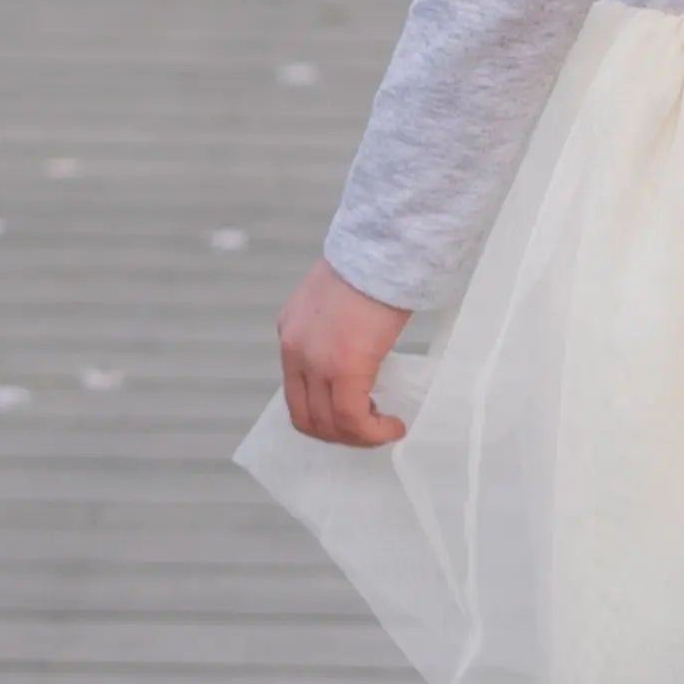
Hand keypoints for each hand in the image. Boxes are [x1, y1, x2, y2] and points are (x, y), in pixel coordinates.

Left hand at [278, 256, 411, 446]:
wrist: (382, 247)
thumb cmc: (372, 263)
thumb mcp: (337, 297)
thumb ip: (334, 326)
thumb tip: (356, 349)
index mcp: (290, 331)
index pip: (295, 391)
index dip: (323, 412)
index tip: (354, 413)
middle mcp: (294, 350)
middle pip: (306, 416)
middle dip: (339, 433)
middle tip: (369, 430)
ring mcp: (316, 362)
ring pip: (328, 424)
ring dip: (357, 437)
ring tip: (384, 429)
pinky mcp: (344, 368)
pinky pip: (353, 419)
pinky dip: (372, 433)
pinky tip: (393, 426)